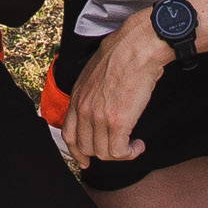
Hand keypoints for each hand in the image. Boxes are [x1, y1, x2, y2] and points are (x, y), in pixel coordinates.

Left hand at [62, 10, 167, 166]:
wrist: (136, 48)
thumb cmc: (122, 56)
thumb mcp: (94, 74)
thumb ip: (91, 94)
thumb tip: (100, 107)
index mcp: (77, 98)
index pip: (68, 135)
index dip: (77, 152)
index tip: (86, 160)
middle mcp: (84, 109)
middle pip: (85, 147)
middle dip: (103, 153)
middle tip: (120, 148)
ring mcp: (99, 117)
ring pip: (104, 153)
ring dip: (121, 154)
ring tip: (133, 145)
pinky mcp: (118, 122)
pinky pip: (119, 152)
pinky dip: (130, 153)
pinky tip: (139, 144)